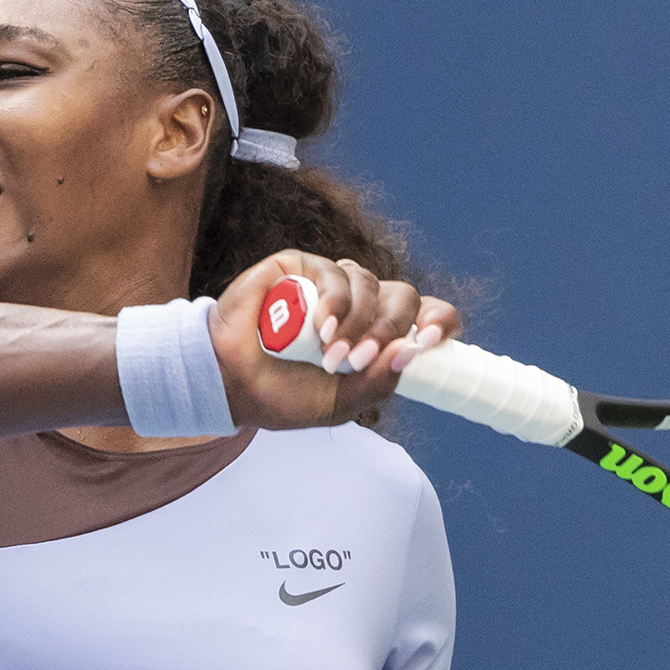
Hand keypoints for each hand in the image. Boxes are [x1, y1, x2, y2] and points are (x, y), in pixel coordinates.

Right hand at [212, 251, 459, 430]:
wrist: (230, 384)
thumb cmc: (282, 395)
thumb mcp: (340, 403)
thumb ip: (378, 382)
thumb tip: (411, 350)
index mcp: (377, 334)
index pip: (424, 316)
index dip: (438, 321)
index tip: (428, 341)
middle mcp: (360, 304)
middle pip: (402, 297)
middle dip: (387, 330)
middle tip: (359, 360)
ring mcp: (331, 283)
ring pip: (370, 284)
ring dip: (357, 322)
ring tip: (329, 355)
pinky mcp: (301, 266)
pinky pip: (334, 273)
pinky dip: (334, 301)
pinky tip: (321, 327)